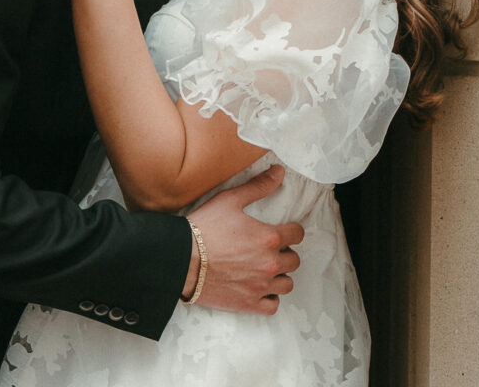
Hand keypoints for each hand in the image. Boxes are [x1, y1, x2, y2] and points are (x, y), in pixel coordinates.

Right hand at [185, 165, 302, 314]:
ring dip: (280, 275)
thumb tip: (280, 172)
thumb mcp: (230, 199)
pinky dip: (270, 296)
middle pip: (294, 260)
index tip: (283, 230)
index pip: (298, 234)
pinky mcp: (248, 304)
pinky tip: (259, 286)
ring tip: (265, 267)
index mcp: (269, 238)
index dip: (291, 230)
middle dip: (285, 252)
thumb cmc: (205, 227)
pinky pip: (273, 305)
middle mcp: (270, 264)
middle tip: (269, 248)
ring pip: (287, 284)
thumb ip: (258, 186)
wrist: (181, 259)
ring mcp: (260, 286)